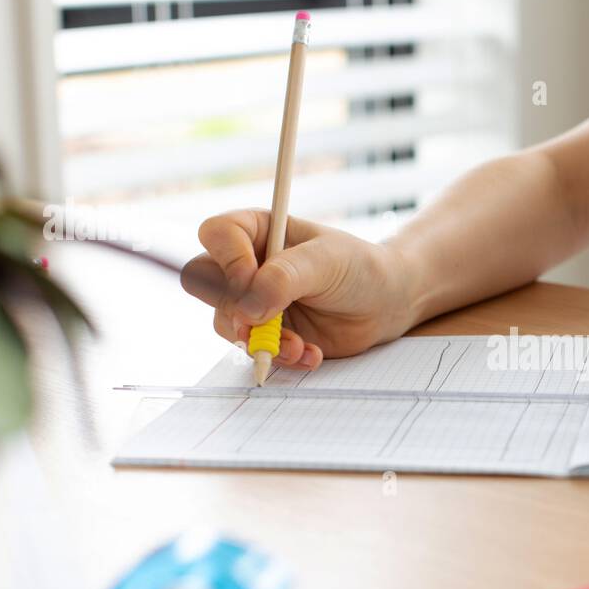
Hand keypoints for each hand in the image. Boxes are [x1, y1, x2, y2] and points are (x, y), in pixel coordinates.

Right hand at [181, 210, 418, 368]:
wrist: (384, 305)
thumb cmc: (358, 268)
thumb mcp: (326, 262)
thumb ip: (284, 279)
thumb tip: (246, 310)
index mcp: (258, 230)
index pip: (215, 234)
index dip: (228, 259)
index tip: (252, 279)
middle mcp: (246, 265)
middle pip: (204, 283)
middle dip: (234, 309)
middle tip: (265, 321)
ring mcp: (252, 302)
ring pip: (226, 324)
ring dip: (261, 341)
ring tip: (300, 345)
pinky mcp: (265, 333)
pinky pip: (251, 351)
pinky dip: (279, 358)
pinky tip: (310, 355)